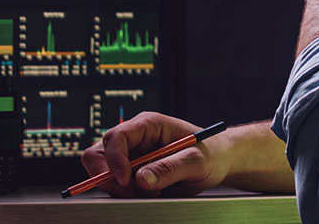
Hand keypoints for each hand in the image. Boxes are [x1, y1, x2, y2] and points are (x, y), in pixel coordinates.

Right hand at [80, 112, 230, 197]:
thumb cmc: (210, 153)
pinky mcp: (132, 173)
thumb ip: (170, 168)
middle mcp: (135, 139)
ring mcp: (131, 156)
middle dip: (109, 176)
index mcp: (147, 125)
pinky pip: (116, 185)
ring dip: (120, 187)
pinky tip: (151, 193)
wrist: (218, 163)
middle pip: (99, 153)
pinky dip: (127, 194)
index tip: (125, 180)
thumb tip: (142, 179)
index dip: (115, 159)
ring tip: (149, 192)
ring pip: (104, 171)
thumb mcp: (196, 160)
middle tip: (130, 191)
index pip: (117, 137)